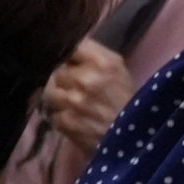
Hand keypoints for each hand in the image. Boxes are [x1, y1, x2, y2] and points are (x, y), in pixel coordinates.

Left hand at [38, 38, 135, 156]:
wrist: (134, 140)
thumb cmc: (127, 101)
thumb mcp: (118, 69)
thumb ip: (92, 55)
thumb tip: (65, 44)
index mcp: (103, 62)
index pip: (69, 47)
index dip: (67, 54)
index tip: (68, 61)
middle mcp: (86, 79)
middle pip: (56, 70)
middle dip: (63, 79)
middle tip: (74, 88)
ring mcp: (74, 102)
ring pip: (50, 92)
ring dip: (59, 99)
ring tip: (73, 105)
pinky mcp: (67, 122)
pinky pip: (52, 114)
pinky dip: (61, 118)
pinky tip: (76, 120)